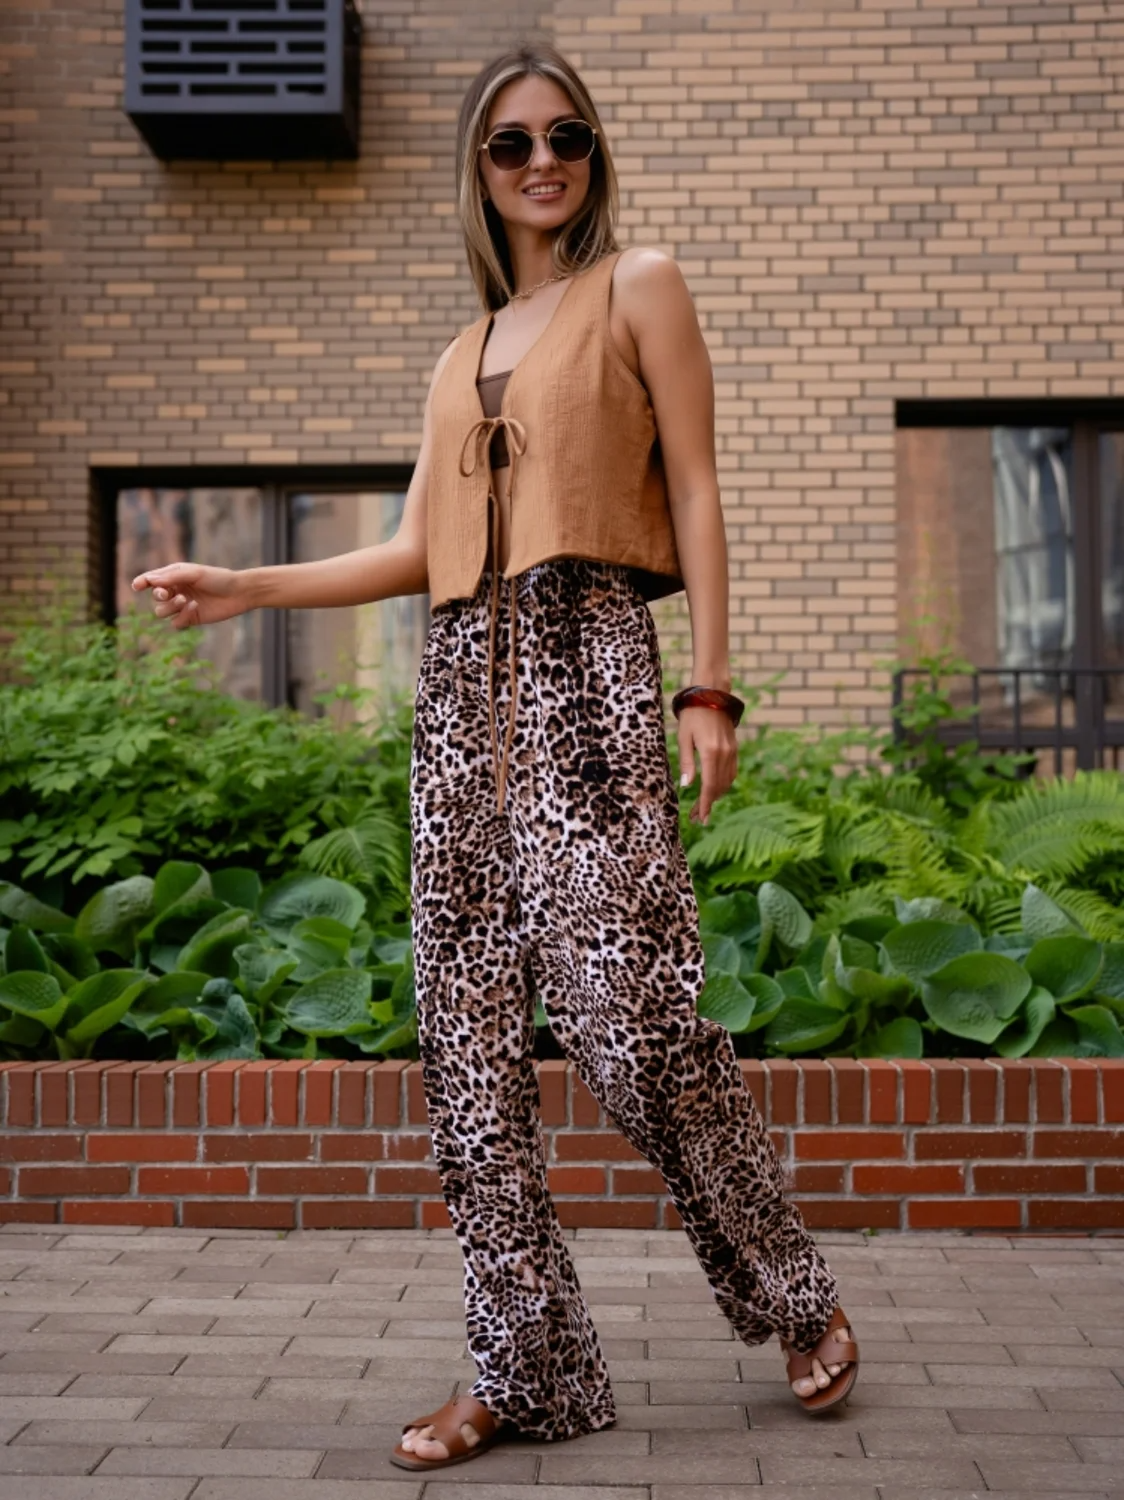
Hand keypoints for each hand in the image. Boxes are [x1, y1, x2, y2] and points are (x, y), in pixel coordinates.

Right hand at [131, 562, 247, 629]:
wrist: (239, 593)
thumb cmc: (217, 578)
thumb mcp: (194, 573)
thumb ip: (172, 576)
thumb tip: (151, 581)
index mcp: (174, 576)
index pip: (152, 580)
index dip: (142, 583)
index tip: (137, 586)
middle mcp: (176, 591)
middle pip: (156, 597)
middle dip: (159, 595)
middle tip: (167, 593)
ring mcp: (182, 606)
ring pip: (162, 612)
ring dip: (170, 606)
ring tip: (185, 599)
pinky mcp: (190, 619)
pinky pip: (175, 623)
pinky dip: (182, 617)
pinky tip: (194, 607)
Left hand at [678, 704, 737, 823]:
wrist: (711, 694)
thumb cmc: (692, 715)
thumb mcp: (684, 738)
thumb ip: (687, 762)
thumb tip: (686, 785)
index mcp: (711, 752)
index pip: (709, 786)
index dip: (704, 804)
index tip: (700, 818)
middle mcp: (725, 754)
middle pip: (719, 787)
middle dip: (708, 804)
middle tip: (696, 817)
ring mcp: (732, 751)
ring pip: (727, 782)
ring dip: (716, 796)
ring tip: (703, 806)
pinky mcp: (734, 748)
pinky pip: (732, 772)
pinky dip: (723, 784)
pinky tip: (714, 789)